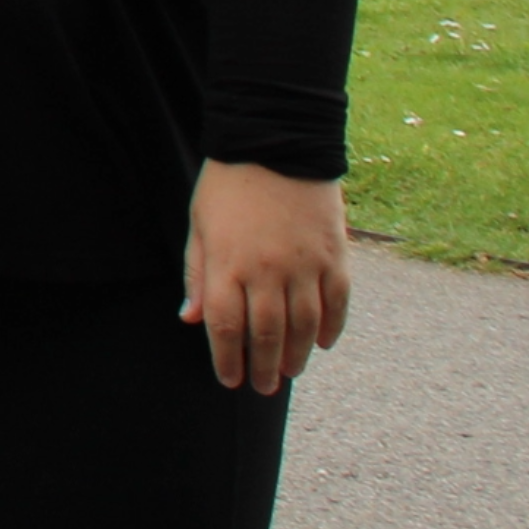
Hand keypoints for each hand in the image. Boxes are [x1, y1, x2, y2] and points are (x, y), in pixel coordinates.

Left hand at [181, 158, 352, 393]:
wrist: (276, 141)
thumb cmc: (228, 184)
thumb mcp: (200, 225)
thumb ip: (198, 274)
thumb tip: (191, 318)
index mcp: (228, 264)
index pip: (226, 328)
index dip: (227, 360)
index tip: (230, 380)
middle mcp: (267, 270)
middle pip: (267, 335)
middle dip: (264, 367)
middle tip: (263, 387)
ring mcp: (304, 264)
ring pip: (304, 326)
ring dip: (297, 355)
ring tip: (290, 371)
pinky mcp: (335, 255)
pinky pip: (337, 302)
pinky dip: (332, 328)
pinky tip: (322, 344)